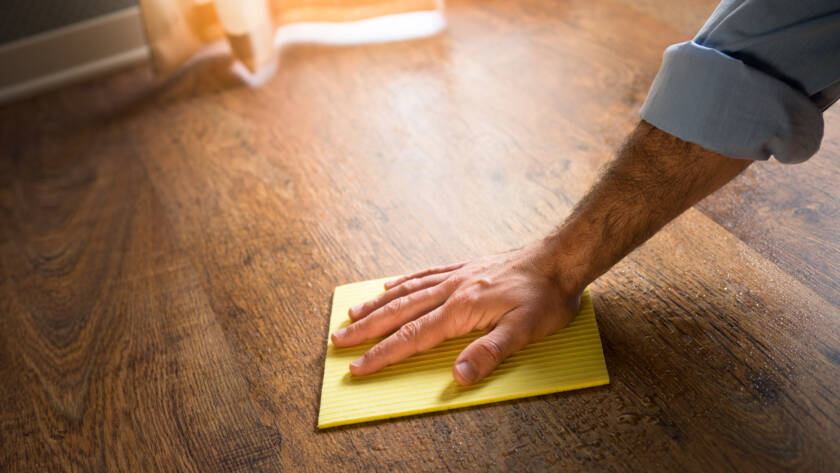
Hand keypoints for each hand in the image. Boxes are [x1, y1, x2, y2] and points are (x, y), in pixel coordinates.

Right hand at [330, 244, 582, 384]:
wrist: (559, 258)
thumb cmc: (545, 297)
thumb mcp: (525, 330)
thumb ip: (489, 353)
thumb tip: (457, 377)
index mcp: (461, 309)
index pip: (413, 336)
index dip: (383, 354)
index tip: (358, 367)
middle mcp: (451, 290)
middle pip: (399, 312)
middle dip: (367, 329)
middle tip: (338, 341)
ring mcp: (455, 276)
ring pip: (406, 291)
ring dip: (377, 305)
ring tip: (352, 314)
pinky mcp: (464, 267)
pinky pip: (424, 274)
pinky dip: (403, 282)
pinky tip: (390, 285)